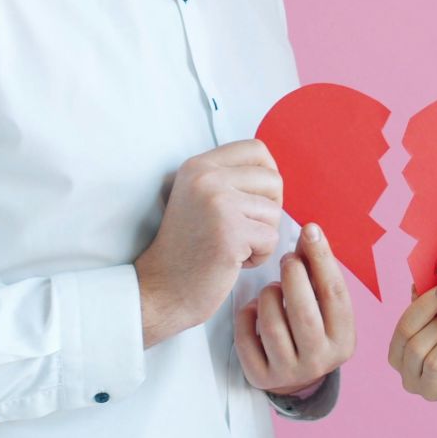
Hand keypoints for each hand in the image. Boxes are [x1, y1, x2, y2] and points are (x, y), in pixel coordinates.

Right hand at [136, 140, 281, 347]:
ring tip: (233, 247)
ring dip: (262, 236)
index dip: (267, 173)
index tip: (257, 198)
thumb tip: (274, 172)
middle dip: (269, 209)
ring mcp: (218, 203)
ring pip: (275, 212)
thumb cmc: (188, 248)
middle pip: (273, 180)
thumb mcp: (199, 197)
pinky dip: (259, 256)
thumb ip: (229, 178)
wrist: (162, 288)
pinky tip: (233, 261)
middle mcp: (206, 177)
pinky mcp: (231, 232)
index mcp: (199, 165)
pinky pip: (272, 239)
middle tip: (245, 229)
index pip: (256, 149)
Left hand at [236, 222, 355, 394]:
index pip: (335, 294)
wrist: (295, 374)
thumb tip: (309, 232)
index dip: (322, 259)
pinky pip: (246, 339)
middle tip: (287, 259)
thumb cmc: (311, 327)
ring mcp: (289, 372)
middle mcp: (319, 361)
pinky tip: (253, 309)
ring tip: (272, 288)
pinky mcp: (261, 377)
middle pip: (304, 313)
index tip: (311, 230)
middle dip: (293, 277)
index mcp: (343, 340)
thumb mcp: (323, 305)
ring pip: (273, 326)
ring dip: (268, 296)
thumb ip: (317, 272)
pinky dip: (246, 316)